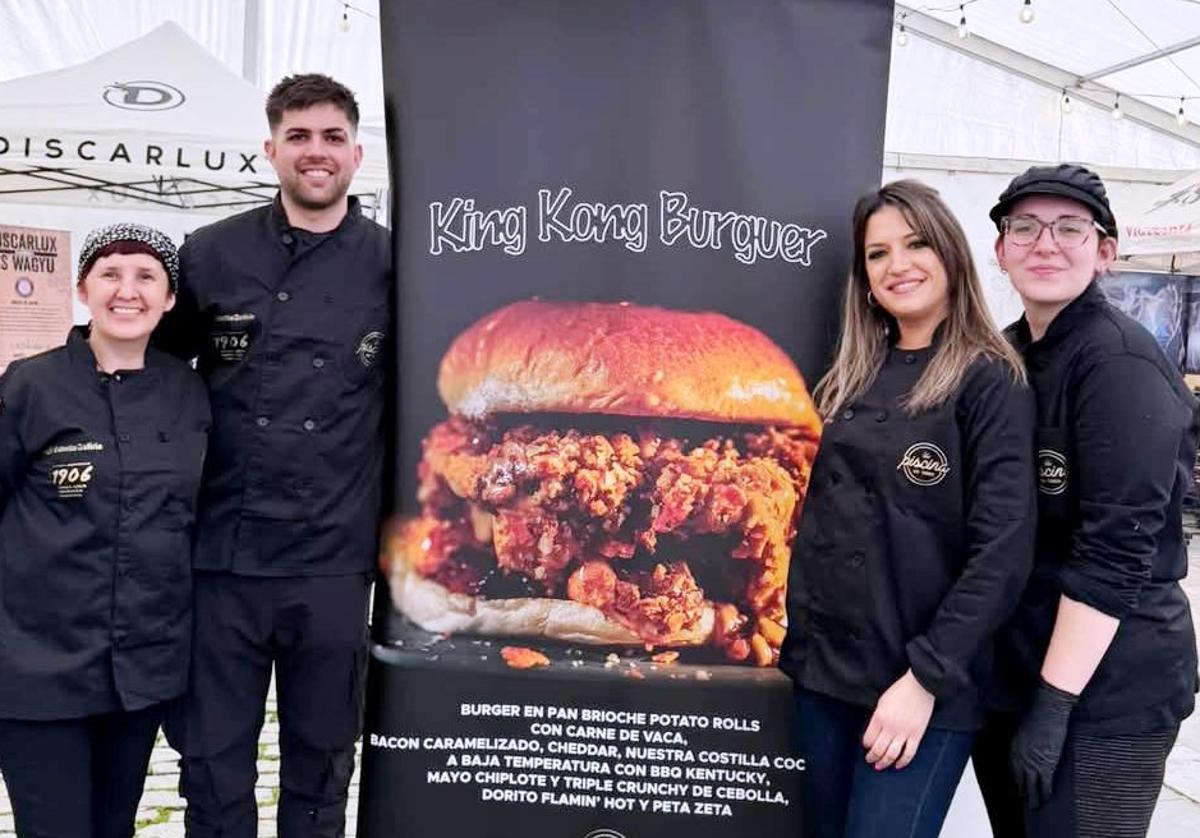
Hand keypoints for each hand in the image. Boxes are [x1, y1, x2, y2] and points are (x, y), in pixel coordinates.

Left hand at [862, 669, 934, 769]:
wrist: (920, 686)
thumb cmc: (900, 690)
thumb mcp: (882, 702)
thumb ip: (877, 717)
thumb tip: (874, 731)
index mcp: (879, 717)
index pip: (868, 739)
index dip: (866, 745)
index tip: (866, 746)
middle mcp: (890, 727)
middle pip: (878, 749)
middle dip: (872, 757)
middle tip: (870, 760)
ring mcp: (904, 733)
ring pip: (891, 755)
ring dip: (884, 763)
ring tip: (880, 766)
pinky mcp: (916, 735)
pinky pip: (909, 753)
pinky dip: (902, 762)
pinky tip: (897, 765)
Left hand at [1009, 678, 1077, 808]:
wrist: (1048, 710)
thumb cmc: (1036, 714)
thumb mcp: (1023, 728)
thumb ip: (1023, 739)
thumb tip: (1027, 742)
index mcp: (1014, 748)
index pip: (1013, 769)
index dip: (1016, 779)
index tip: (1016, 787)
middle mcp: (1020, 758)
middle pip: (1019, 779)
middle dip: (1021, 791)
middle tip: (1023, 800)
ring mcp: (1032, 762)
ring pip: (1030, 786)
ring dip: (1032, 797)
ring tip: (1033, 806)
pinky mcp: (1046, 765)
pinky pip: (1044, 784)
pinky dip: (1045, 793)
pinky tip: (1046, 799)